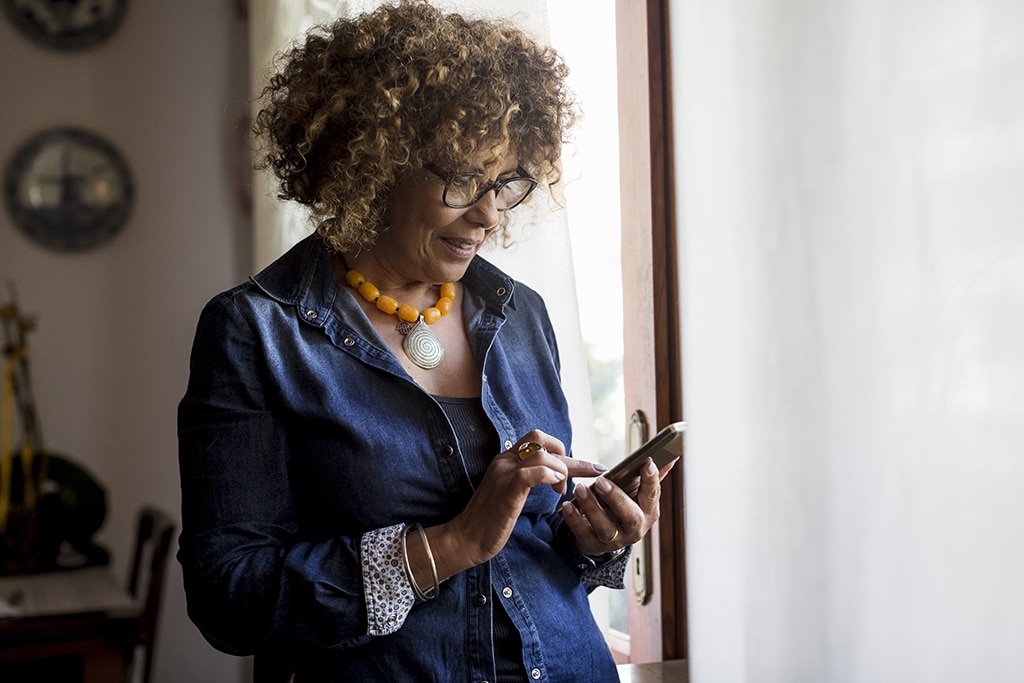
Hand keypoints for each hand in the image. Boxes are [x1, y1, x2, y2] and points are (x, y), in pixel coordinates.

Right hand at [429, 430, 607, 577]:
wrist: (465, 538)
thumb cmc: (490, 520)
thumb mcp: (511, 491)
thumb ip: (528, 478)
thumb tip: (555, 475)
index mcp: (506, 459)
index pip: (537, 439)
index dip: (562, 449)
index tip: (582, 467)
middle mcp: (504, 461)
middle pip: (542, 440)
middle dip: (570, 456)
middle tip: (587, 474)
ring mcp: (504, 475)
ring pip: (541, 454)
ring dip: (562, 470)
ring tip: (562, 491)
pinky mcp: (507, 492)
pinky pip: (530, 473)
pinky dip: (549, 476)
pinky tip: (556, 488)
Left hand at [559, 456, 677, 556]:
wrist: (604, 538)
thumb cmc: (623, 509)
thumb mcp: (638, 495)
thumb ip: (652, 478)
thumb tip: (671, 457)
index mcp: (648, 512)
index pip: (652, 495)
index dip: (651, 481)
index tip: (647, 463)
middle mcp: (634, 528)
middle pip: (629, 515)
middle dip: (616, 498)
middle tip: (601, 481)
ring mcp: (615, 540)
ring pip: (604, 527)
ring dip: (591, 507)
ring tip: (580, 488)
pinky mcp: (594, 545)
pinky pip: (583, 533)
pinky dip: (574, 519)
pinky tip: (568, 505)